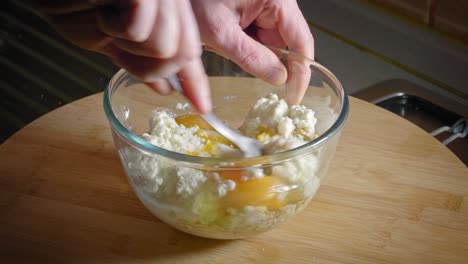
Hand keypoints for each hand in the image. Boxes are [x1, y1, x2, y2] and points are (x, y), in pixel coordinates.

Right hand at [25, 0, 210, 112]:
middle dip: (150, 65)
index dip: (196, 83)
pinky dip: (113, 29)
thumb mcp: (116, 41)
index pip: (188, 52)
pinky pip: (140, 31)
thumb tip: (166, 88)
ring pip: (165, 47)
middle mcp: (170, 0)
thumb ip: (145, 63)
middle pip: (182, 55)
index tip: (202, 106)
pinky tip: (101, 12)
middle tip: (120, 45)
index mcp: (167, 10)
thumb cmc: (73, 5)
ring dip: (128, 45)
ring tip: (107, 21)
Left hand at [191, 0, 313, 104]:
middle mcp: (276, 0)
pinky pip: (258, 34)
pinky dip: (243, 45)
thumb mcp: (219, 33)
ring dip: (251, 52)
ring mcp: (265, 4)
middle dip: (266, 61)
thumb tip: (279, 79)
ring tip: (222, 43)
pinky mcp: (253, 7)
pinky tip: (224, 39)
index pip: (301, 42)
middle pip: (287, 42)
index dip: (300, 73)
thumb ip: (251, 57)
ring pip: (270, 41)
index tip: (293, 98)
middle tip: (239, 66)